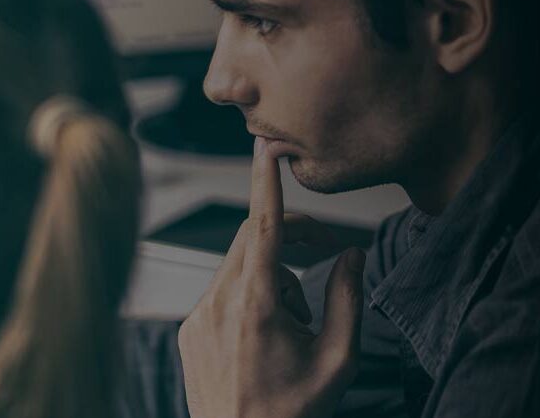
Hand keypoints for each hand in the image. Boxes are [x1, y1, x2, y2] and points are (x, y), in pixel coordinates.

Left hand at [176, 139, 363, 417]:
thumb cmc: (293, 413)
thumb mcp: (339, 359)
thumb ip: (349, 298)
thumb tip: (352, 254)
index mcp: (255, 306)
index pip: (261, 226)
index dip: (266, 183)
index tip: (265, 148)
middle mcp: (218, 305)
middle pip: (252, 239)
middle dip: (291, 235)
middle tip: (327, 250)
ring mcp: (196, 318)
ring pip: (238, 267)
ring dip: (274, 276)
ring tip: (299, 323)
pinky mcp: (187, 333)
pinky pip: (220, 294)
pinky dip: (249, 299)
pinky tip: (268, 338)